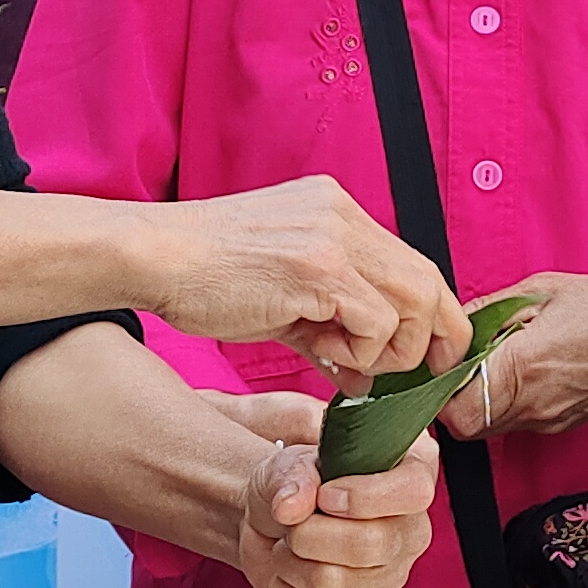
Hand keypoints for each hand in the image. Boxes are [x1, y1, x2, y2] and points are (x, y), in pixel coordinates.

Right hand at [133, 177, 467, 379]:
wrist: (153, 255)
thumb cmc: (203, 276)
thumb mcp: (280, 296)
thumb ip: (328, 328)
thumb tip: (367, 377)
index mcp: (335, 210)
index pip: (412, 260)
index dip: (434, 312)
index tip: (434, 354)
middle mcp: (343, 214)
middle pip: (426, 279)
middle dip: (431, 337)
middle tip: (411, 376)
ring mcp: (333, 237)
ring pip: (413, 301)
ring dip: (390, 349)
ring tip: (342, 358)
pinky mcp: (319, 268)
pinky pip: (377, 321)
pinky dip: (363, 351)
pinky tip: (324, 352)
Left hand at [225, 395, 438, 587]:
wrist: (273, 522)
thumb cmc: (293, 483)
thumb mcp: (287, 462)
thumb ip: (291, 476)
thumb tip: (290, 507)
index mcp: (410, 474)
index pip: (414, 491)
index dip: (365, 496)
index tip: (323, 495)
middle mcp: (413, 529)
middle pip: (373, 545)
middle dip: (310, 533)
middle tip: (293, 521)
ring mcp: (395, 576)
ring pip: (335, 582)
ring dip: (291, 561)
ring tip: (288, 544)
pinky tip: (291, 572)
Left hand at [442, 271, 587, 439]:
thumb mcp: (539, 291)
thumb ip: (488, 310)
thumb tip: (454, 325)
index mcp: (523, 366)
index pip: (456, 406)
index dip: (439, 387)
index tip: (442, 362)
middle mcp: (533, 403)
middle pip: (465, 424)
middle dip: (453, 396)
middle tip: (459, 364)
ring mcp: (546, 420)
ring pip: (487, 427)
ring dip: (477, 401)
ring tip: (489, 364)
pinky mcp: (557, 424)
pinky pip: (514, 422)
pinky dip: (504, 403)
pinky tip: (516, 373)